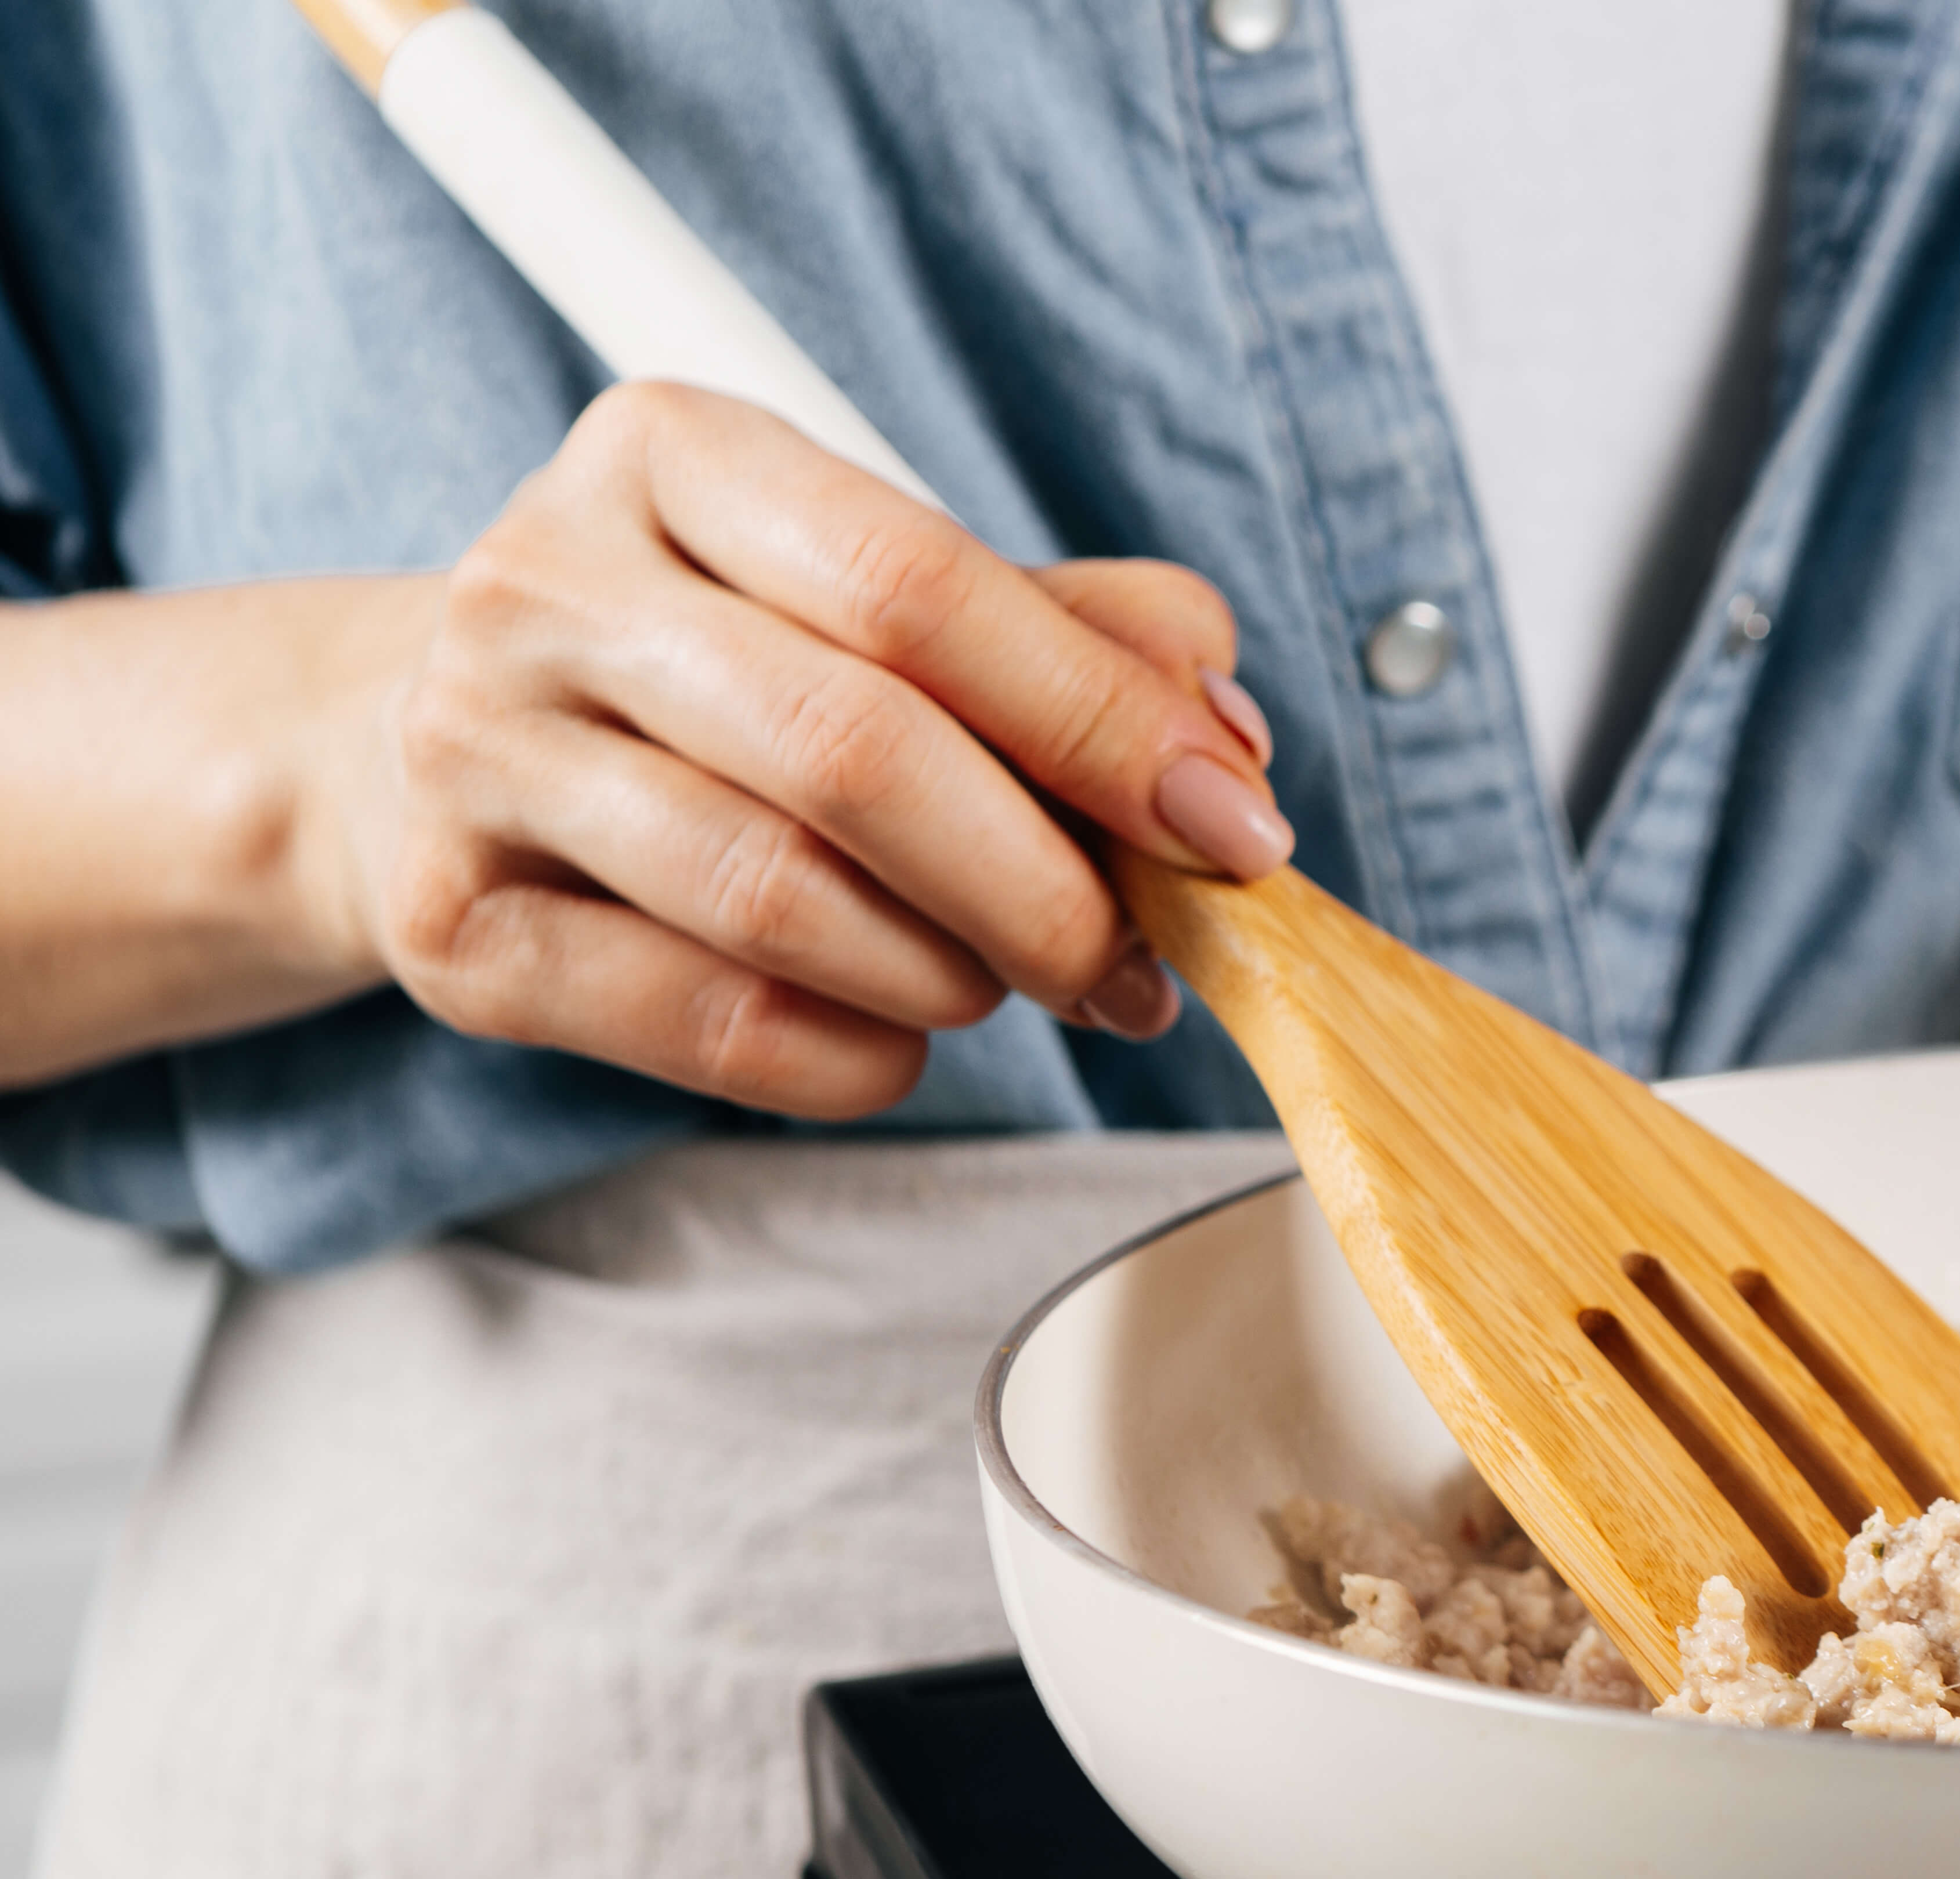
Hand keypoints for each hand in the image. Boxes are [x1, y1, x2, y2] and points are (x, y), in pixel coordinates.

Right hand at [306, 381, 1291, 1117]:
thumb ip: (1072, 637)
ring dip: (952, 974)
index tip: (1236, 827)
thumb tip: (1224, 733)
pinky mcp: (452, 926)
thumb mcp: (887, 601)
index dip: (1102, 720)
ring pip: (781, 898)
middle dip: (1044, 883)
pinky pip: (713, 1023)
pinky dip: (854, 1055)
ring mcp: (473, 755)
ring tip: (1007, 980)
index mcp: (672, 454)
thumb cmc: (722, 668)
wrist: (436, 751)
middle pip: (854, 750)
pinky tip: (895, 1036)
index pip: (920, 586)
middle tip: (1138, 961)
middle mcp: (543, 582)